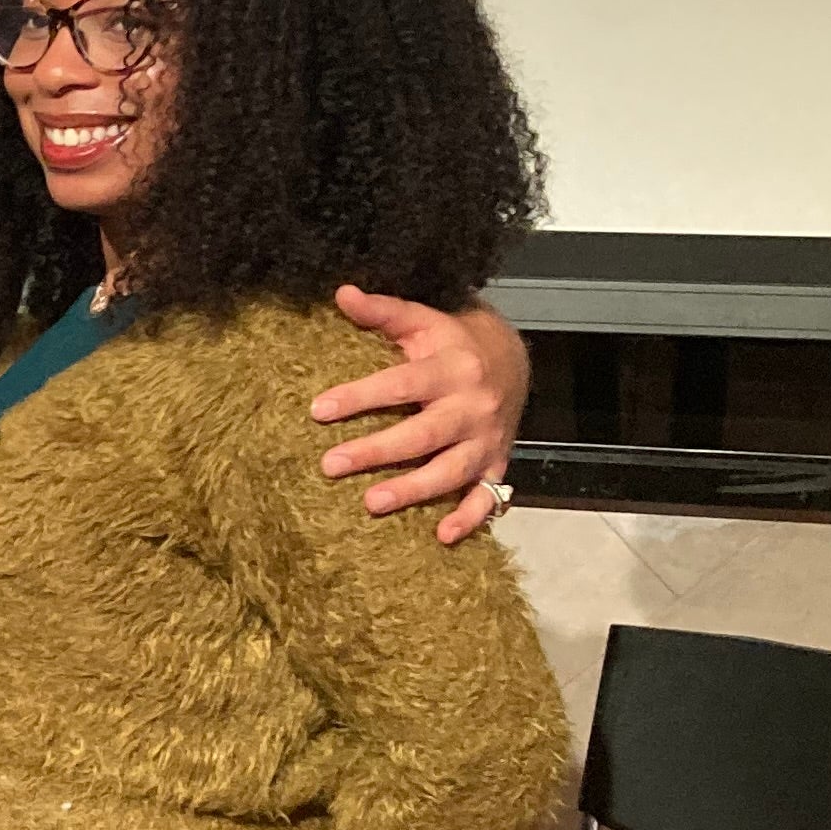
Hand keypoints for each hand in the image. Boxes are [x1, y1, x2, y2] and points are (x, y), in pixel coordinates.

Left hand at [314, 288, 529, 543]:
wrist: (512, 359)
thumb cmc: (451, 343)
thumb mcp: (422, 321)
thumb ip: (383, 312)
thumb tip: (341, 293)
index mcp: (452, 368)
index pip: (401, 384)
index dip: (360, 396)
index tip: (318, 409)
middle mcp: (473, 406)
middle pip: (424, 433)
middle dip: (377, 451)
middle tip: (330, 464)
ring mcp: (487, 439)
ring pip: (452, 470)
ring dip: (414, 490)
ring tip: (371, 503)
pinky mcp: (496, 463)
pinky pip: (487, 497)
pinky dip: (469, 518)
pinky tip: (441, 536)